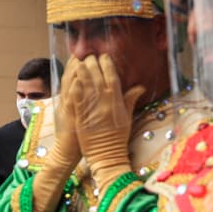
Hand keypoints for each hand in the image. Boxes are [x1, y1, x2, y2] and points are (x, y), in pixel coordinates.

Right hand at [31, 66, 81, 211]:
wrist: (66, 155)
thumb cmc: (76, 139)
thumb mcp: (79, 119)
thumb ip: (83, 105)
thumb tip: (87, 94)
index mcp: (69, 103)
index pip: (73, 81)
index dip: (76, 68)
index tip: (82, 56)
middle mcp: (66, 104)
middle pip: (70, 81)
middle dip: (76, 66)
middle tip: (82, 52)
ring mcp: (67, 110)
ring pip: (69, 88)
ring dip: (74, 74)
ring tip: (79, 60)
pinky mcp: (70, 118)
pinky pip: (72, 102)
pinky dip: (74, 91)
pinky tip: (78, 80)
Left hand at [70, 54, 142, 190]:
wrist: (107, 155)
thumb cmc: (117, 137)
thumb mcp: (127, 117)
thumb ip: (130, 99)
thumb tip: (140, 87)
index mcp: (116, 100)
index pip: (112, 75)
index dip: (107, 64)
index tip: (103, 56)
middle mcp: (104, 101)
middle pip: (97, 76)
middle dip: (92, 63)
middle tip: (88, 56)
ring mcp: (92, 107)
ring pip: (86, 84)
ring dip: (82, 70)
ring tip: (78, 61)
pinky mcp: (80, 115)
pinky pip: (76, 97)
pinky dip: (74, 86)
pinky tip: (72, 77)